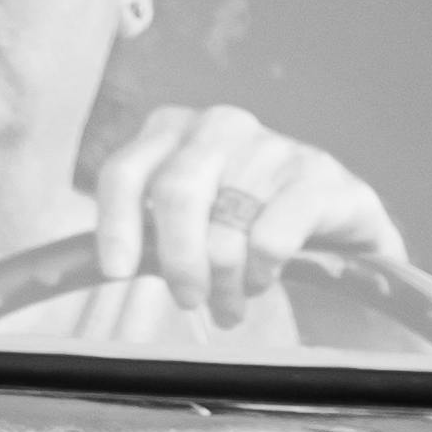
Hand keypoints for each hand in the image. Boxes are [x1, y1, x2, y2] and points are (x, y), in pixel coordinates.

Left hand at [85, 102, 406, 328]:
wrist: (337, 233)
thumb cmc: (242, 229)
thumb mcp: (187, 223)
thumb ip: (145, 234)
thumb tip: (93, 274)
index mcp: (172, 131)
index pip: (125, 171)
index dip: (114, 223)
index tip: (116, 272)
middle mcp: (219, 125)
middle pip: (176, 193)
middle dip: (178, 260)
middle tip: (189, 301)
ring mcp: (273, 144)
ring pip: (226, 224)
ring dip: (223, 281)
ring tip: (228, 306)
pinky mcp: (320, 175)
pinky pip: (272, 234)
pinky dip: (261, 271)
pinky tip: (262, 280)